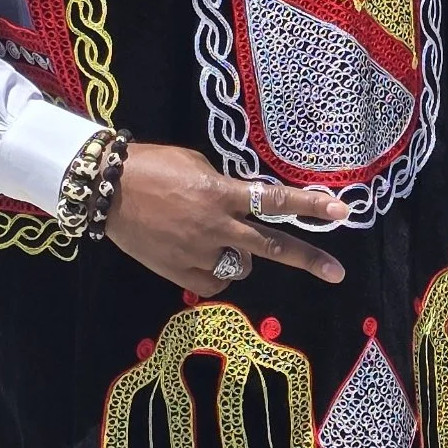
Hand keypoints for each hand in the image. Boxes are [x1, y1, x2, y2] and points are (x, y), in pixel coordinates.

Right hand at [102, 146, 348, 293]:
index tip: (341, 211)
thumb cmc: (152, 166)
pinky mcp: (179, 273)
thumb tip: (244, 204)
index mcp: (221, 194)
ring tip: (215, 238)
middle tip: (336, 273)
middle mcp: (216, 226)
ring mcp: (198, 253)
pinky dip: (215, 272)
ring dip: (239, 255)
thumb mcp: (197, 165)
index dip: (310, 205)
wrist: (106, 191)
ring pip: (241, 266)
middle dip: (308, 259)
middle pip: (272, 246)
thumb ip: (226, 187)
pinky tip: (200, 256)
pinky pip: (214, 282)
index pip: (275, 200)